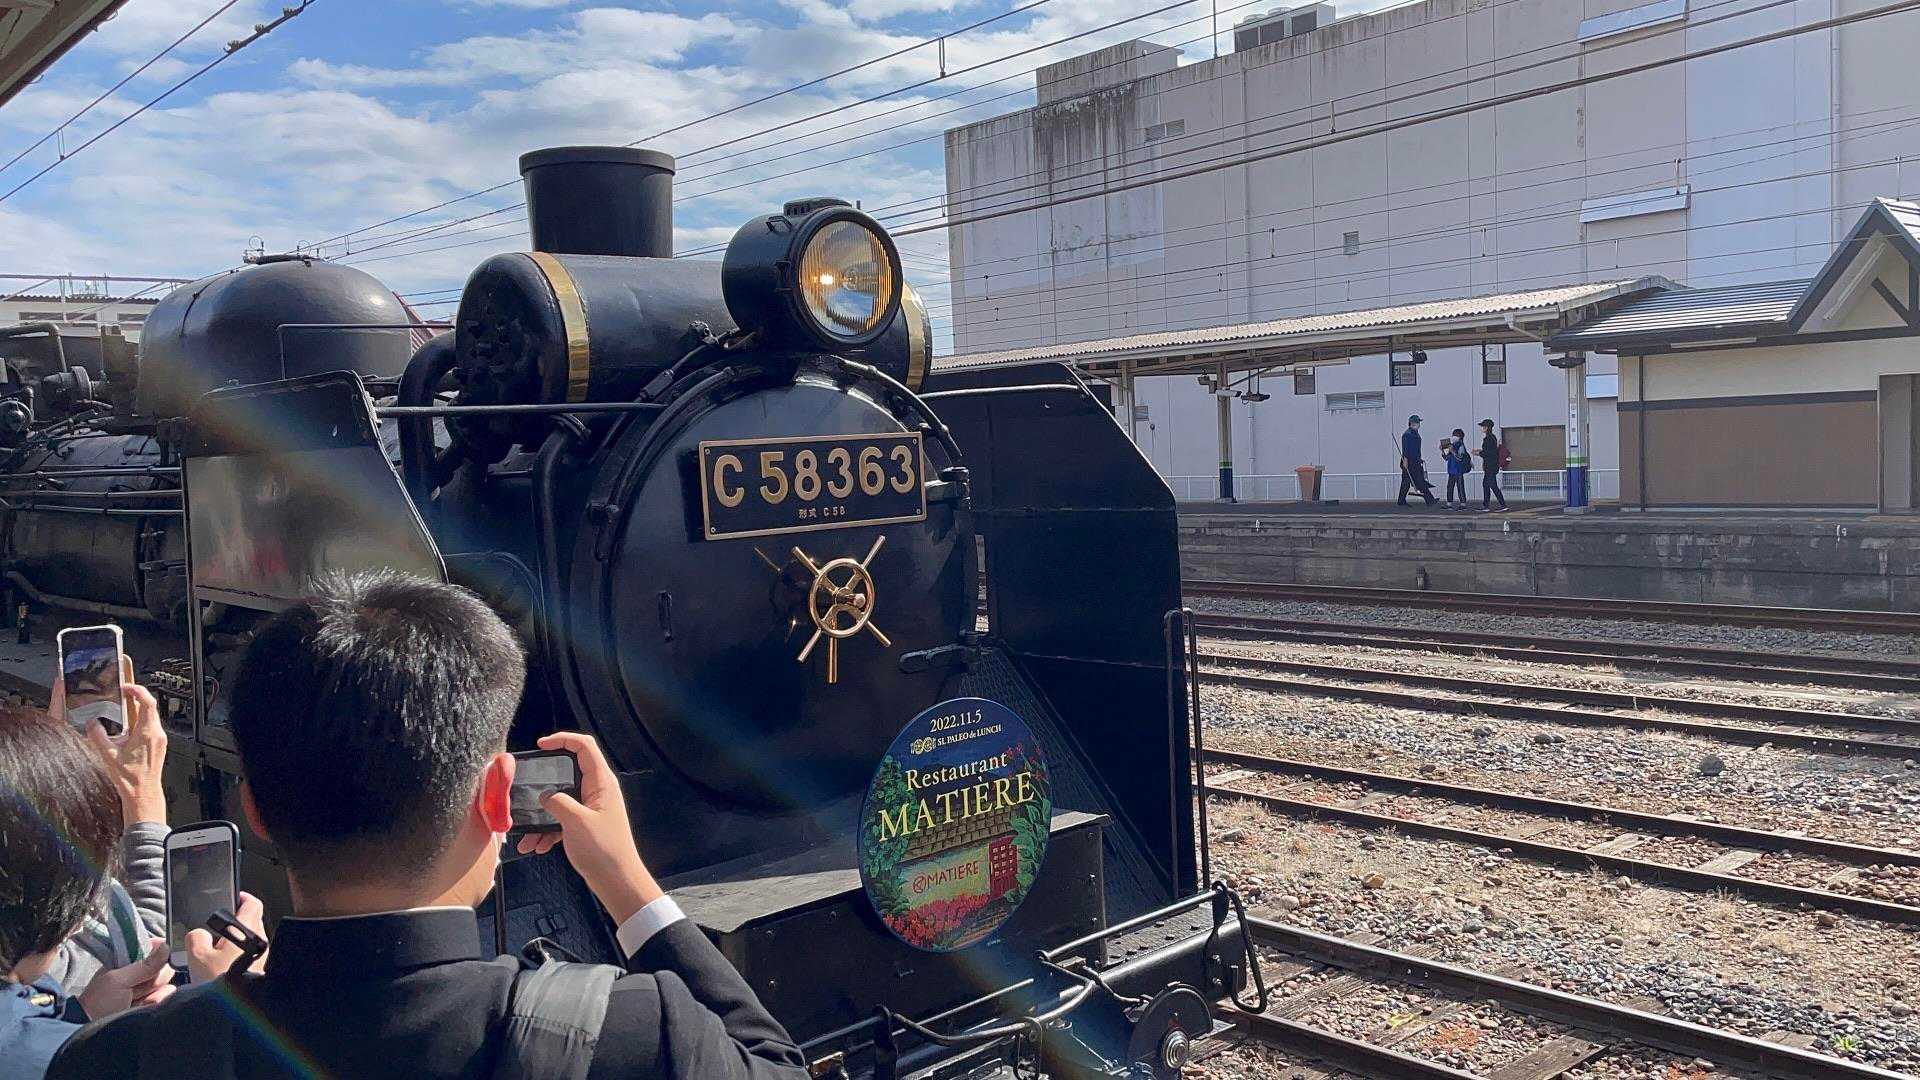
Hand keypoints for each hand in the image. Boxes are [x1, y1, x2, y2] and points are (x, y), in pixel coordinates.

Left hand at [77, 939, 173, 1018]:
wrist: (94, 1032)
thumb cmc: (98, 1003)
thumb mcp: (117, 980)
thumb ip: (144, 965)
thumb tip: (166, 947)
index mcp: (126, 963)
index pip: (150, 948)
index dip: (160, 949)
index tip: (166, 953)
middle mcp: (138, 975)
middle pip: (163, 966)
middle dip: (156, 975)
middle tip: (138, 986)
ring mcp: (145, 991)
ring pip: (166, 982)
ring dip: (155, 991)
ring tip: (137, 1001)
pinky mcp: (151, 1005)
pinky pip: (166, 997)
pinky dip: (157, 1001)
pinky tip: (143, 1007)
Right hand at [82, 657, 167, 825]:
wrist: (143, 794)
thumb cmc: (130, 779)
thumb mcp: (108, 755)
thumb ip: (97, 736)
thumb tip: (91, 723)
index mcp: (147, 733)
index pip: (147, 702)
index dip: (137, 691)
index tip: (127, 686)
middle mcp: (157, 734)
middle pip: (150, 707)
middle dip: (137, 698)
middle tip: (124, 693)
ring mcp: (160, 740)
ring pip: (151, 717)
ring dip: (138, 710)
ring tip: (124, 707)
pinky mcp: (159, 746)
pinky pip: (151, 727)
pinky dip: (141, 721)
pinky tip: (129, 726)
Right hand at [185, 892, 266, 983]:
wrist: (236, 1013)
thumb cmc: (220, 981)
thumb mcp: (197, 956)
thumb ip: (196, 937)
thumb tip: (200, 934)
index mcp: (250, 930)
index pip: (253, 903)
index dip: (242, 897)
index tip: (234, 896)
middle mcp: (263, 941)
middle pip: (252, 922)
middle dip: (235, 923)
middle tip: (216, 930)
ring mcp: (266, 957)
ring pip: (250, 942)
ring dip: (235, 943)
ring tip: (216, 953)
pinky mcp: (263, 972)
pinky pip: (251, 957)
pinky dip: (239, 957)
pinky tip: (224, 969)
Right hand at [517, 732, 660, 925]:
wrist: (617, 882)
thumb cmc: (604, 851)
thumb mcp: (576, 822)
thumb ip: (557, 802)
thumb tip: (545, 795)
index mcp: (602, 783)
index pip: (584, 747)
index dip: (563, 739)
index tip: (541, 744)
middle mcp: (598, 791)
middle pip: (567, 773)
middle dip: (544, 784)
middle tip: (526, 788)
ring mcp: (591, 808)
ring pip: (560, 801)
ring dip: (541, 816)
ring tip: (526, 836)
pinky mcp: (585, 825)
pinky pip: (561, 820)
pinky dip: (547, 831)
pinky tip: (536, 846)